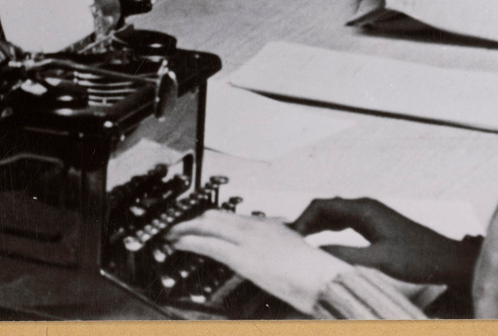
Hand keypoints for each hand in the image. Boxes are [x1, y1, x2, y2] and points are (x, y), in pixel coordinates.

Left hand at [166, 209, 348, 313]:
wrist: (327, 280)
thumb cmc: (316, 274)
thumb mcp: (295, 255)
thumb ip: (279, 247)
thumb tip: (270, 250)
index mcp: (268, 226)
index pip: (230, 217)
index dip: (208, 219)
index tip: (195, 223)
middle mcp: (256, 227)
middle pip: (214, 216)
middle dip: (191, 221)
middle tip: (175, 227)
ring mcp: (249, 240)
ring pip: (207, 226)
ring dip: (184, 230)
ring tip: (170, 235)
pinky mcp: (244, 257)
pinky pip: (209, 245)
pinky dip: (188, 241)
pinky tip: (177, 244)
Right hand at [290, 197, 478, 285]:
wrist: (448, 260)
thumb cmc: (418, 258)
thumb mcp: (379, 259)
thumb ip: (346, 255)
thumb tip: (315, 253)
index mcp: (363, 209)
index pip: (322, 206)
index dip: (301, 220)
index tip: (289, 237)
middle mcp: (365, 206)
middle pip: (325, 207)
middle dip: (305, 221)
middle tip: (289, 240)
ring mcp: (371, 214)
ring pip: (334, 214)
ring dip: (316, 225)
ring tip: (299, 241)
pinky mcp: (376, 224)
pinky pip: (344, 221)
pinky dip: (329, 228)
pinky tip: (323, 241)